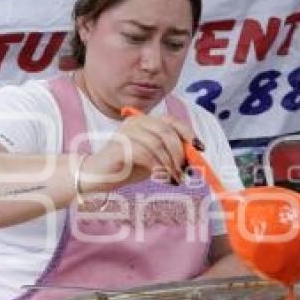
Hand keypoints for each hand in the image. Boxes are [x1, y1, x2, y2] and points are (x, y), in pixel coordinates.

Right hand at [81, 112, 196, 191]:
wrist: (99, 176)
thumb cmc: (127, 168)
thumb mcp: (154, 160)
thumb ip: (170, 155)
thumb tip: (194, 160)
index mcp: (145, 122)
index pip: (172, 121)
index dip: (188, 133)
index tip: (200, 148)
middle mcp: (136, 122)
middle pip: (166, 132)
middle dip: (179, 153)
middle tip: (183, 171)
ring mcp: (126, 132)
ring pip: (157, 143)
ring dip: (169, 163)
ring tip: (173, 178)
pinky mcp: (119, 146)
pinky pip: (145, 154)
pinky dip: (157, 167)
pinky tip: (160, 177)